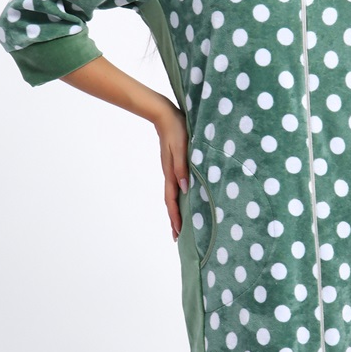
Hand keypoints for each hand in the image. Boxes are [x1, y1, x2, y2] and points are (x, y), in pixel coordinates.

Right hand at [153, 101, 189, 241]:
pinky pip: (176, 185)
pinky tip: (184, 198)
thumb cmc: (176, 129)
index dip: (175, 217)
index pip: (172, 200)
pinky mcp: (173, 164)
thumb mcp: (181, 147)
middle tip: (177, 237)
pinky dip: (178, 197)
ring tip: (179, 223)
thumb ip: (182, 167)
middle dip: (174, 219)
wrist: (166, 115)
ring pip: (173, 195)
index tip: (178, 233)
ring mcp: (170, 169)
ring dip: (176, 210)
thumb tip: (185, 188)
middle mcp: (169, 174)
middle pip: (170, 202)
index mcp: (171, 172)